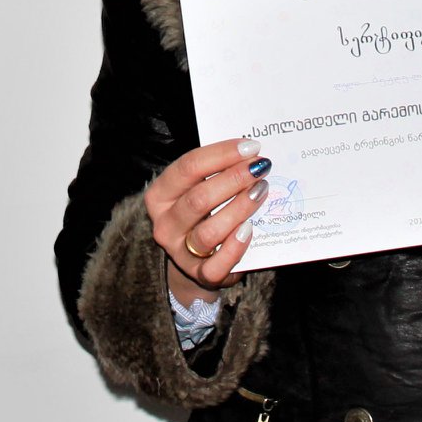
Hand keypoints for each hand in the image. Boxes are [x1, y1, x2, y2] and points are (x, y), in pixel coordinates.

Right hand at [145, 139, 272, 302]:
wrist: (196, 258)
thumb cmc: (201, 212)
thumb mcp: (197, 188)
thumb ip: (215, 172)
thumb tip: (249, 152)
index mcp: (160, 195)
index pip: (188, 168)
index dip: (221, 154)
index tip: (250, 146)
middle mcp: (165, 223)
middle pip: (199, 198)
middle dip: (233, 179)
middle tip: (261, 167)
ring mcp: (180, 252)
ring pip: (209, 232)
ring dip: (239, 209)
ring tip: (261, 192)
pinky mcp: (199, 275)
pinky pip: (217, 266)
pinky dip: (235, 248)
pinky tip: (250, 230)